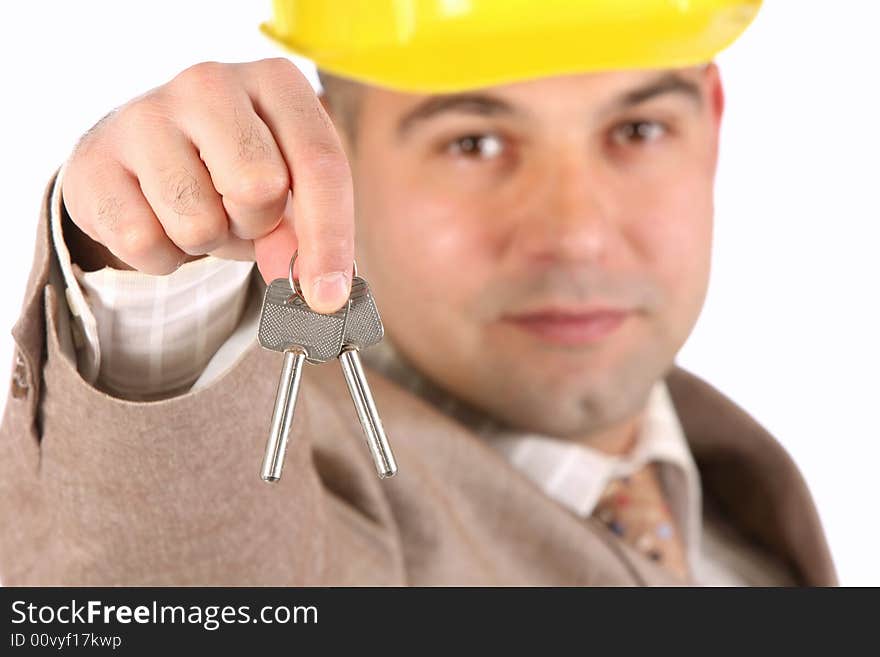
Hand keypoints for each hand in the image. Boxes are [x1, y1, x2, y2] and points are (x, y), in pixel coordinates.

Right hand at [61, 59, 353, 312]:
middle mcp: (210, 82)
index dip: (331, 238)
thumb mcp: (285, 191)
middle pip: (260, 188)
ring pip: (199, 223)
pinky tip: (156, 220)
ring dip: (206, 241)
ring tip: (196, 211)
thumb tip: (317, 288)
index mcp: (275, 81)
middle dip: (255, 224)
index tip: (330, 297)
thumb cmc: (227, 173)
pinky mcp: (94, 159)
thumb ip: (306, 232)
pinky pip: (144, 244)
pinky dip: (162, 257)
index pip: (320, 162)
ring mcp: (144, 114)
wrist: (137, 158)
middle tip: (238, 212)